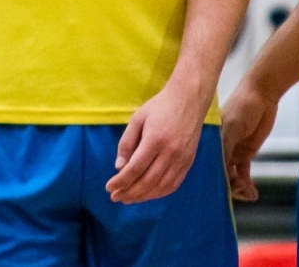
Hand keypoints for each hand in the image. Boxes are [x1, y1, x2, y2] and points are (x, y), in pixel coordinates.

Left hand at [105, 82, 204, 204]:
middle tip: (115, 197)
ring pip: (160, 187)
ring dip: (143, 197)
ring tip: (128, 199)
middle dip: (129, 193)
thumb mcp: (137, 119)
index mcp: (155, 140)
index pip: (135, 169)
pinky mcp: (188, 163)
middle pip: (147, 181)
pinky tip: (147, 195)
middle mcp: (170, 153)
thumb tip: (119, 167)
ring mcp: (182, 160)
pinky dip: (159, 193)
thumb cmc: (159, 107)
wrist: (189, 100)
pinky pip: (173, 185)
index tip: (109, 187)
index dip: (121, 181)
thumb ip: (126, 143)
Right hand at [220, 83, 278, 200]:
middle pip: (219, 175)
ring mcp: (232, 153)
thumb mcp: (232, 125)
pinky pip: (244, 174)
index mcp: (211, 142)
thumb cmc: (243, 106)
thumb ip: (226, 147)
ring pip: (232, 178)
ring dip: (239, 188)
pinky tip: (253, 194)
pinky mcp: (245, 154)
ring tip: (247, 192)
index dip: (213, 180)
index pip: (209, 165)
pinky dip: (248, 185)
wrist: (262, 95)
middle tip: (238, 189)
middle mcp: (220, 150)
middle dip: (227, 188)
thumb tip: (220, 171)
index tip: (218, 191)